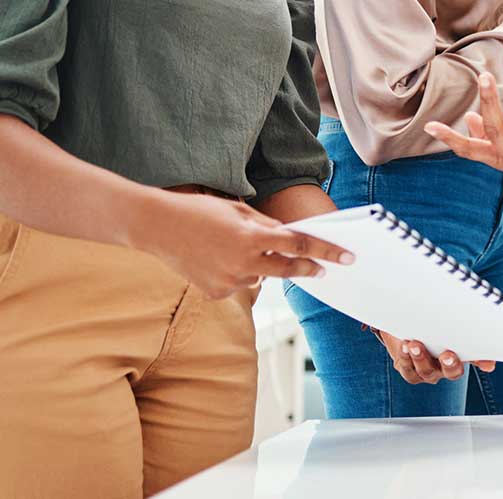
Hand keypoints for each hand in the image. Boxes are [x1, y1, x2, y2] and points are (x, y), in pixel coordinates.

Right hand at [138, 193, 353, 299]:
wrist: (156, 226)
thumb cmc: (200, 211)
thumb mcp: (239, 210)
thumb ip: (267, 226)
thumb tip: (291, 238)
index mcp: (251, 237)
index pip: (299, 245)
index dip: (326, 251)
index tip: (346, 257)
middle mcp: (243, 262)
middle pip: (289, 269)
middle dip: (309, 268)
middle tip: (324, 269)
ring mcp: (229, 280)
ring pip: (259, 275)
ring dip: (258, 264)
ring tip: (229, 246)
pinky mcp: (216, 292)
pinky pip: (239, 284)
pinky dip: (236, 272)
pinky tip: (216, 259)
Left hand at [375, 330, 495, 384]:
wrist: (405, 325)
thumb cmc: (431, 325)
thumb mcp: (448, 325)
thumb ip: (467, 331)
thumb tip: (487, 350)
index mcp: (460, 357)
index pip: (476, 359)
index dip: (481, 362)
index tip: (486, 363)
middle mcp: (445, 369)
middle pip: (452, 372)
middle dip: (450, 364)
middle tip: (447, 355)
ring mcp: (426, 371)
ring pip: (427, 371)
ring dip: (421, 358)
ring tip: (414, 344)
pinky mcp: (407, 369)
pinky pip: (407, 368)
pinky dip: (405, 357)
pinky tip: (405, 345)